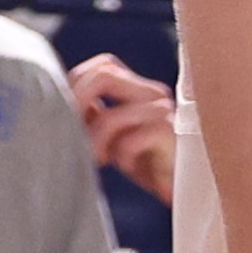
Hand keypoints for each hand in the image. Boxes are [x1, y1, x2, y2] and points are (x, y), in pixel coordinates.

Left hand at [67, 53, 177, 195]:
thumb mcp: (112, 135)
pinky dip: (121, 156)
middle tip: (72, 133)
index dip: (77, 84)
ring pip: (112, 116)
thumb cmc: (147, 161)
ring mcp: (164, 113)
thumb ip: (93, 114)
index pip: (102, 65)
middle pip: (104, 74)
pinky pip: (131, 141)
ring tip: (99, 159)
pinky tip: (128, 166)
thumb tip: (64, 100)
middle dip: (77, 103)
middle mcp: (153, 93)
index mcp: (139, 88)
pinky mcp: (172, 136)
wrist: (187, 187)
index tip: (67, 114)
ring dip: (95, 142)